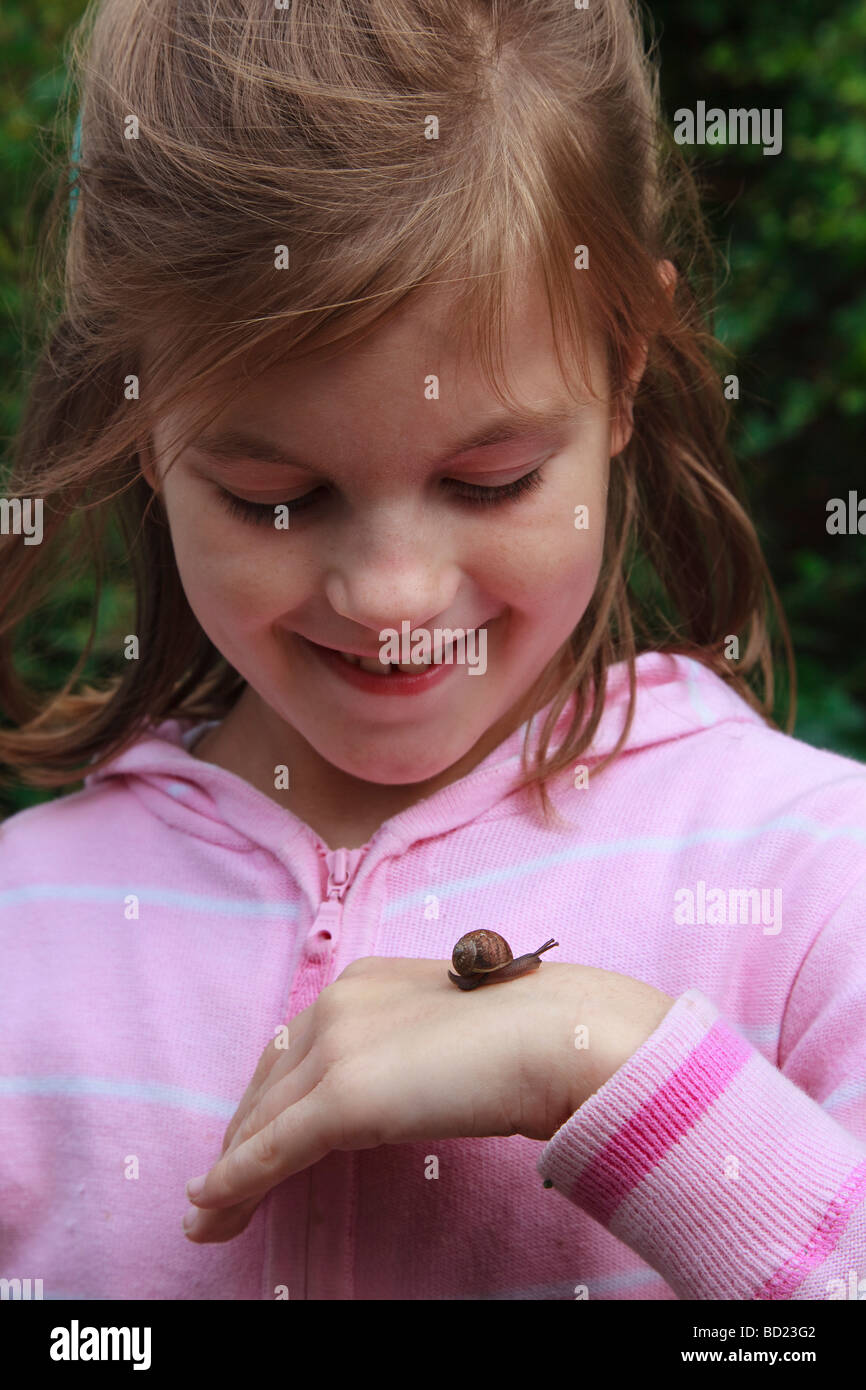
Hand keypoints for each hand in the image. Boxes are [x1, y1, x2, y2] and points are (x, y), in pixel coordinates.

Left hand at [182, 956, 673, 1243]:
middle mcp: (339, 1004)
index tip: (257, 1129)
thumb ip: (416, 1048)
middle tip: (220, 1181)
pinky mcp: (345, 1098)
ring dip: (230, 1169)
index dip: (269, 1093)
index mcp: (365, 981)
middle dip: (242, 1133)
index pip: (296, 1044)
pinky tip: (211, 1210)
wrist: (561, 1035)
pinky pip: (273, 1150)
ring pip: (264, 1120)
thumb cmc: (534, 1032)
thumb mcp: (453, 1030)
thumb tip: (410, 1085)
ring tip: (208, 1214)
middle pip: (270, 1080)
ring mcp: (338, 1048)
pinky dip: (235, 1182)